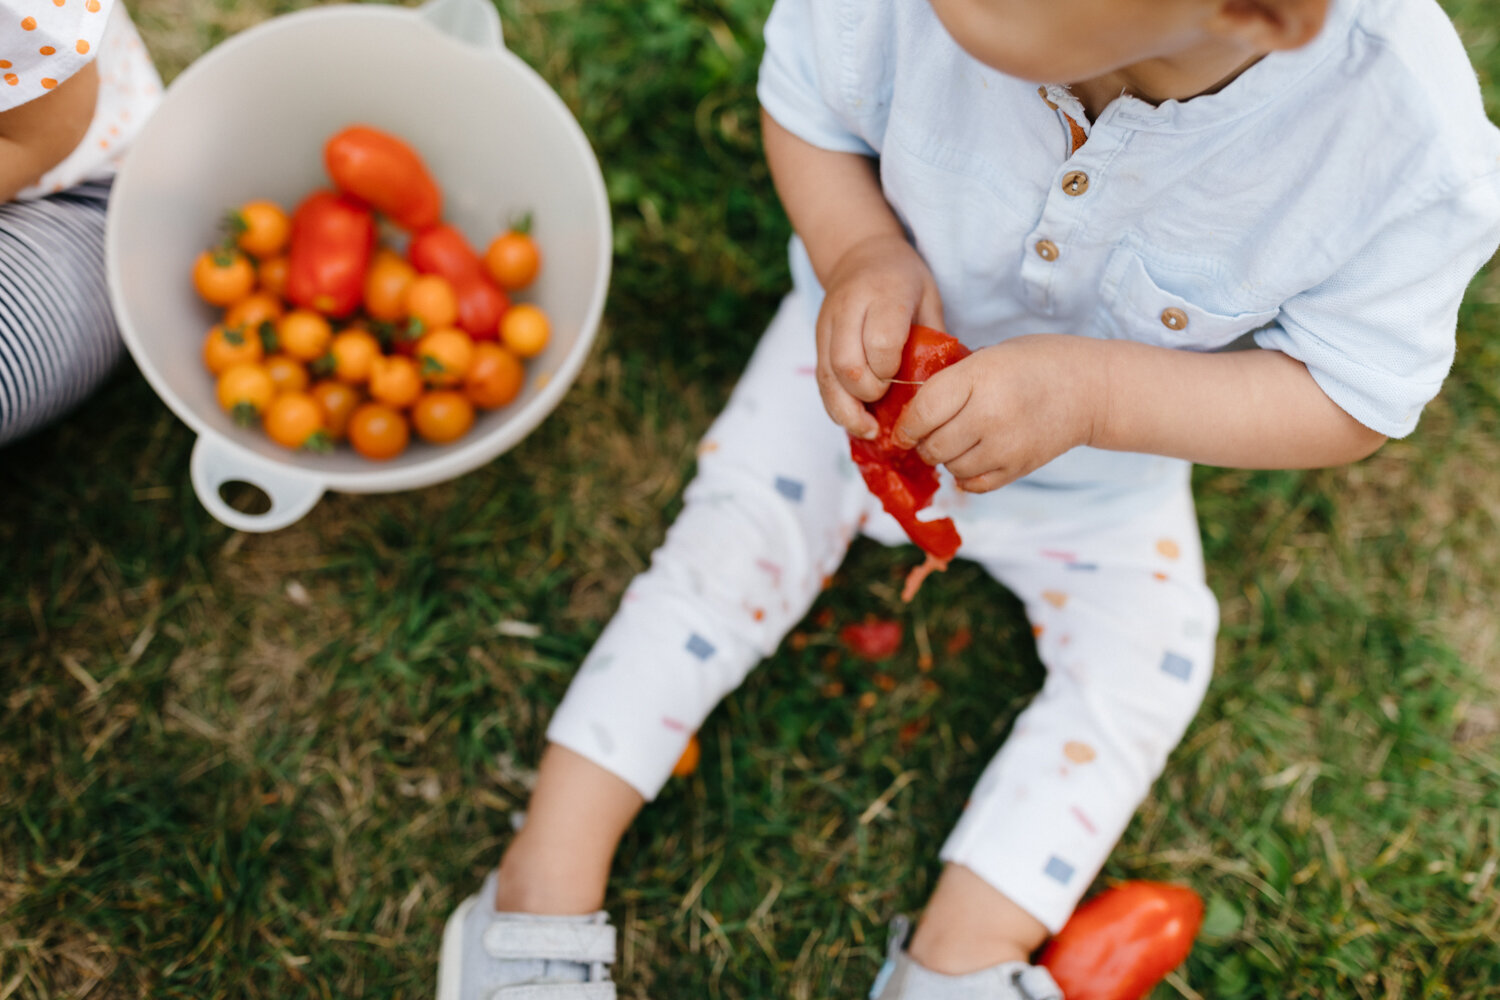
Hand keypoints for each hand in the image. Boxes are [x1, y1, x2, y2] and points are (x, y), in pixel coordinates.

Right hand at [816, 234, 944, 438]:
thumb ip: (932, 338)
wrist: (858, 254)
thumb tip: (939, 387)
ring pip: (827, 378)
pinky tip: (855, 419)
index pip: (881, 343)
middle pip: (848, 365)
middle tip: (887, 403)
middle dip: (869, 394)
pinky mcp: (817, 342)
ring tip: (870, 430)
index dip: (891, 372)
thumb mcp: (928, 297)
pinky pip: (821, 381)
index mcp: (883, 294)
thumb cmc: (903, 279)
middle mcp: (848, 309)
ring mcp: (826, 326)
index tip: (903, 380)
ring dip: (848, 411)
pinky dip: (836, 406)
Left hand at [892, 335, 1106, 492]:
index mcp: (978, 377)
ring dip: (945, 458)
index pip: (922, 412)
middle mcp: (990, 414)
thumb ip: (953, 381)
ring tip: (957, 440)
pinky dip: (966, 474)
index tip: (902, 429)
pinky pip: (974, 484)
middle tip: (929, 433)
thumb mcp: (990, 355)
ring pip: (950, 467)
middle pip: (932, 445)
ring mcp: (1006, 446)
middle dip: (923, 443)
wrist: (1090, 389)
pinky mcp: (1018, 468)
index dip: (905, 425)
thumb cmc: (1036, 363)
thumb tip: (911, 411)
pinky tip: (973, 456)